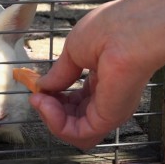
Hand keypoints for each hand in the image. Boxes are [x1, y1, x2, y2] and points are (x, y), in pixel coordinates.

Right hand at [29, 3, 153, 149]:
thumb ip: (59, 74)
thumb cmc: (109, 30)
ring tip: (41, 101)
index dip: (54, 97)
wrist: (127, 30)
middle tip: (37, 97)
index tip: (39, 88)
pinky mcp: (107, 119)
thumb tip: (42, 87)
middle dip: (49, 110)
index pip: (74, 101)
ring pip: (73, 131)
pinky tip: (46, 104)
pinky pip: (76, 133)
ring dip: (50, 118)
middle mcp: (106, 98)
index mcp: (102, 80)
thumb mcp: (74, 52)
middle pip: (72, 119)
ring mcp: (108, 110)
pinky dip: (56, 123)